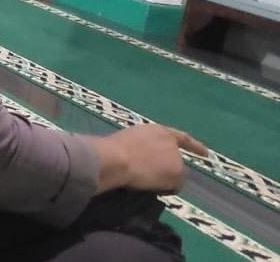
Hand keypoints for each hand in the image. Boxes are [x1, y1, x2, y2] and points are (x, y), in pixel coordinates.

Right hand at [90, 124, 207, 193]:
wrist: (117, 158)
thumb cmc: (114, 148)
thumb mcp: (132, 139)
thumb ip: (144, 145)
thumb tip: (143, 156)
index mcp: (159, 131)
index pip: (182, 138)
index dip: (194, 146)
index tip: (206, 154)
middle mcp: (171, 143)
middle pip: (176, 162)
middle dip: (166, 170)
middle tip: (148, 177)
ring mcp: (176, 159)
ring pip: (174, 176)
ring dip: (164, 179)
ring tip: (143, 180)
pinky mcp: (177, 173)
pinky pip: (173, 187)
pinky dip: (164, 189)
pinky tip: (149, 186)